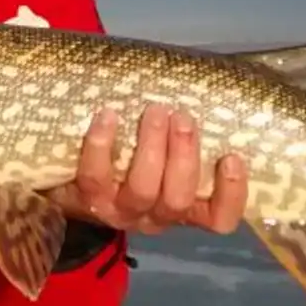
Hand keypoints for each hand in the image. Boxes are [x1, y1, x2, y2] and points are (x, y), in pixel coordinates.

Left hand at [50, 104, 247, 235]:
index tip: (232, 157)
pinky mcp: (87, 198)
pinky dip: (103, 144)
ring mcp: (120, 210)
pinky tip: (108, 115)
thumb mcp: (168, 148)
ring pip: (142, 190)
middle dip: (184, 157)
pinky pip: (96, 175)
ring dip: (152, 148)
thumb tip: (214, 85)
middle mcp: (156, 216)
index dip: (231, 195)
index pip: (219, 219)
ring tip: (155, 111)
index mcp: (185, 207)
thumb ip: (189, 130)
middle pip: (177, 201)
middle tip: (183, 117)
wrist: (72, 175)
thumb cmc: (135, 153)